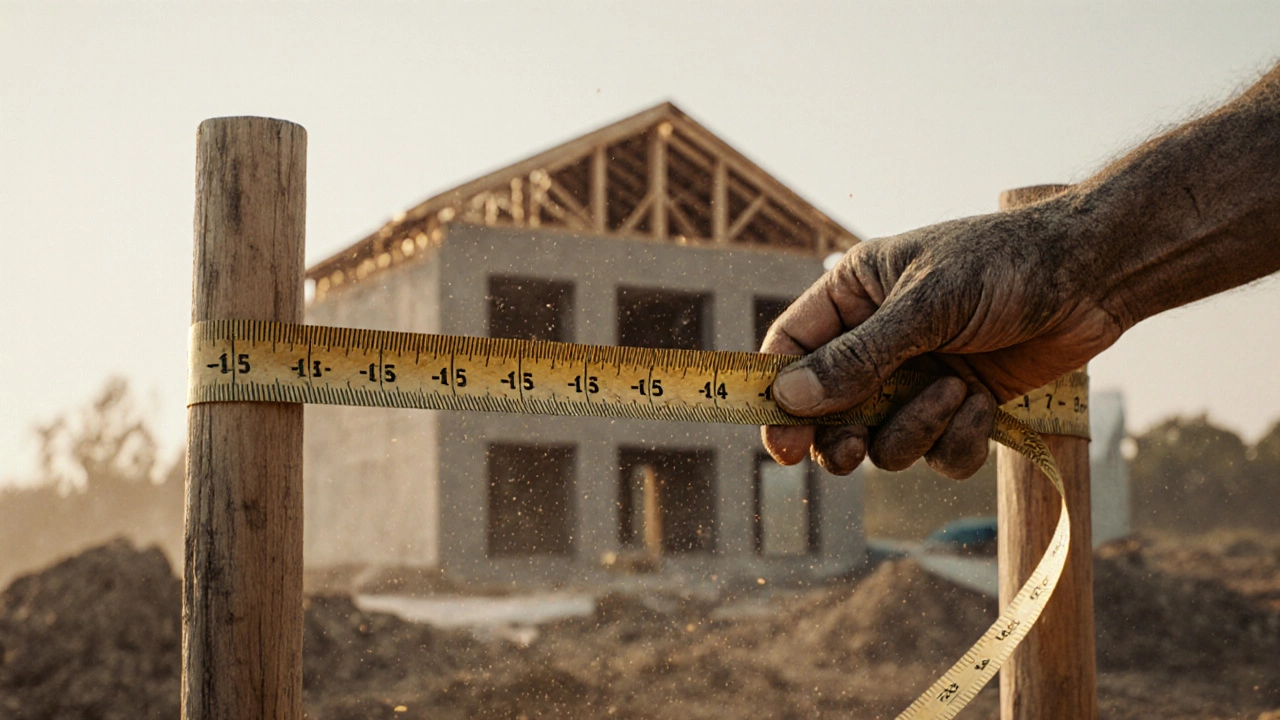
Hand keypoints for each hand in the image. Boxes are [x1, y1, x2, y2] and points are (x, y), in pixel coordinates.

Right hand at [760, 202, 1125, 478]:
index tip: (782, 444)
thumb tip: (790, 399)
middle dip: (842, 437)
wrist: (1096, 275)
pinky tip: (984, 405)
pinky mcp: (961, 407)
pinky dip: (958, 440)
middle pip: (829, 412)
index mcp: (854, 296)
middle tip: (851, 453)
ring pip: (883, 442)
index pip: (792, 350)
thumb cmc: (1007, 265)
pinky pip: (936, 453)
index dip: (779, 398)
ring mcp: (918, 377)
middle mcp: (878, 340)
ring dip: (915, 430)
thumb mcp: (927, 305)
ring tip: (955, 392)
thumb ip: (860, 356)